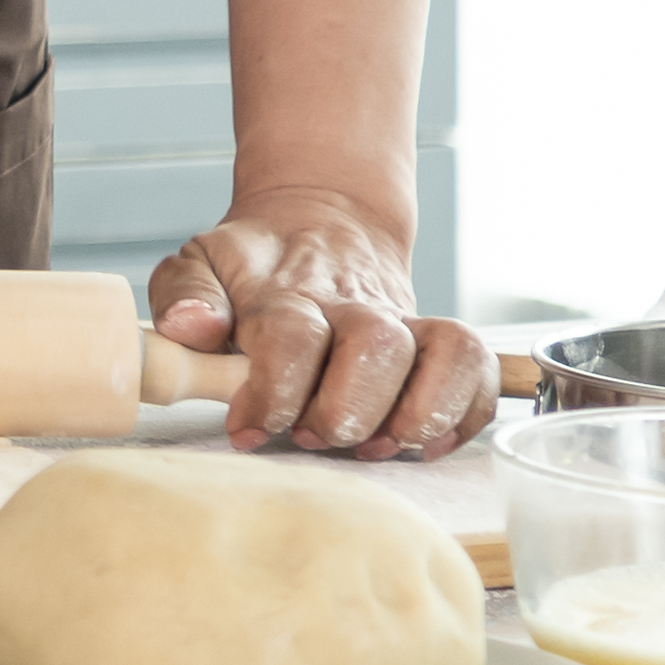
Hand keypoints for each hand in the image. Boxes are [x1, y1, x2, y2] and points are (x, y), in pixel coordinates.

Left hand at [152, 187, 489, 458]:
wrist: (321, 220)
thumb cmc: (253, 264)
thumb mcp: (199, 263)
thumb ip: (184, 293)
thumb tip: (192, 327)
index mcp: (288, 290)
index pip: (292, 336)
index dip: (272, 393)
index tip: (248, 429)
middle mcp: (355, 304)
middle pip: (376, 346)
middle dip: (347, 408)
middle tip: (314, 435)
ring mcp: (405, 320)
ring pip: (445, 353)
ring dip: (418, 413)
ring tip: (376, 445)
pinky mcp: (440, 340)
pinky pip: (479, 369)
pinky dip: (464, 414)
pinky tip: (423, 442)